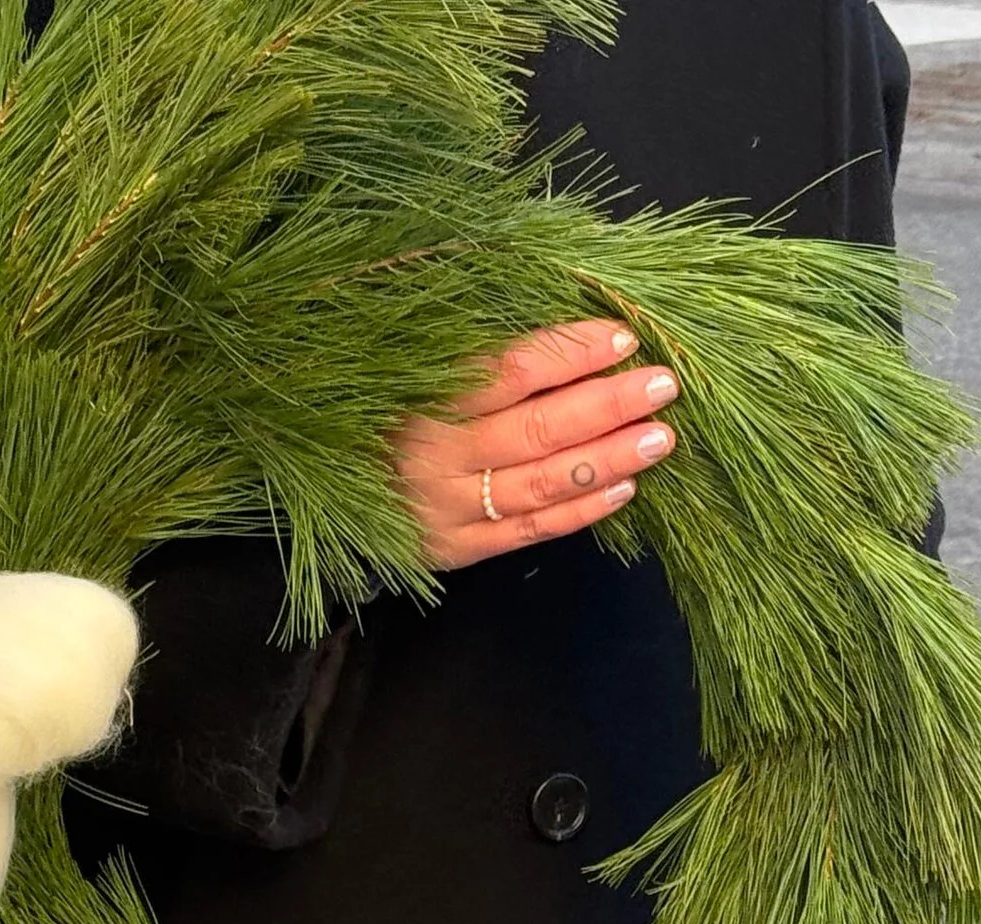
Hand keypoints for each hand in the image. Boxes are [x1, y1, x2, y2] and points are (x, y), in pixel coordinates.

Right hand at [391, 319, 679, 571]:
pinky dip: (579, 511)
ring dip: (608, 459)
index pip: (511, 371)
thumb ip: (464, 348)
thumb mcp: (400, 366)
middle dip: (607, 405)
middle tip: (663, 385)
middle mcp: (436, 456)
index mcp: (421, 398)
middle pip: (538, 429)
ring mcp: (448, 508)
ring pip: (542, 483)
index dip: (570, 354)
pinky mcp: (455, 548)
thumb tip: (550, 317)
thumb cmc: (373, 412)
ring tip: (658, 437)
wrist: (317, 486)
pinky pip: (529, 530)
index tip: (622, 338)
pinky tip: (623, 489)